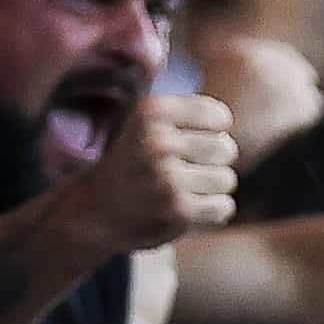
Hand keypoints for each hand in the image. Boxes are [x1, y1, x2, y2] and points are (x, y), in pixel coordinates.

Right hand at [60, 89, 239, 263]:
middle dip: (214, 162)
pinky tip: (189, 208)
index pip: (219, 117)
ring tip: (185, 189)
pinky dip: (212, 211)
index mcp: (152, 112)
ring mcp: (168, 177)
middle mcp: (159, 141)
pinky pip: (223, 207)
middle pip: (226, 149)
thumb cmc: (132, 162)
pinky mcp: (178, 210)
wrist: (95, 210)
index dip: (214, 133)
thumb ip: (185, 112)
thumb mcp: (146, 123)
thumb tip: (228, 122)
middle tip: (187, 170)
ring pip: (226, 179)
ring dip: (212, 189)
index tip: (193, 143)